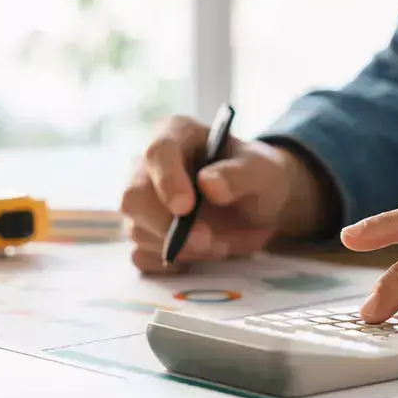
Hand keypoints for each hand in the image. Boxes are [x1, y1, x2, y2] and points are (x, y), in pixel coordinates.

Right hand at [121, 116, 329, 272]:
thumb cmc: (257, 176)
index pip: (157, 152)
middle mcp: (149, 166)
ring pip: (138, 230)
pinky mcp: (145, 233)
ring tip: (221, 244)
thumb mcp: (262, 170)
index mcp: (176, 134)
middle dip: (168, 226)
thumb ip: (240, 174)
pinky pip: (142, 255)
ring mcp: (143, 202)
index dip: (167, 181)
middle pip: (134, 198)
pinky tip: (199, 254)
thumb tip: (209, 184)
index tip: (185, 208)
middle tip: (210, 241)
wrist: (259, 204)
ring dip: (181, 247)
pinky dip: (171, 263)